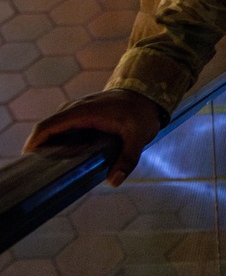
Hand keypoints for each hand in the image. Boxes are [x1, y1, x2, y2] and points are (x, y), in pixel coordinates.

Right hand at [22, 89, 163, 187]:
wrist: (147, 94)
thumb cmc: (142, 114)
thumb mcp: (139, 137)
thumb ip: (127, 159)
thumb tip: (113, 181)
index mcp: (84, 111)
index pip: (50, 125)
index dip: (35, 141)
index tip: (28, 158)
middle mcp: (76, 108)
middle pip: (47, 127)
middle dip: (38, 146)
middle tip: (37, 171)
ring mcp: (78, 110)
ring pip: (54, 126)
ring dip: (47, 143)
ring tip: (46, 167)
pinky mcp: (82, 114)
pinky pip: (63, 126)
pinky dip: (57, 139)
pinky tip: (61, 157)